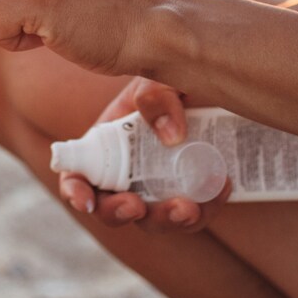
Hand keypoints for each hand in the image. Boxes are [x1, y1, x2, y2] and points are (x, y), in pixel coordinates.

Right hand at [56, 77, 233, 232]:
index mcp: (109, 142)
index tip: (86, 202)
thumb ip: (156, 94)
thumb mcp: (161, 77)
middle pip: (112, 208)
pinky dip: (206, 209)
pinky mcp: (192, 194)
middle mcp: (129, 171)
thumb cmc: (178, 78)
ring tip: (190, 208)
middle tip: (136, 206)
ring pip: (154, 220)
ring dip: (167, 220)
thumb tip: (170, 135)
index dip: (75, 192)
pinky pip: (194, 214)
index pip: (78, 173)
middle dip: (119, 213)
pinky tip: (221, 186)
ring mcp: (160, 187)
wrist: (218, 84)